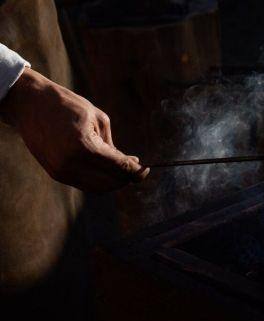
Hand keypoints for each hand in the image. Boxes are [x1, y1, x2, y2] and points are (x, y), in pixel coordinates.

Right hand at [1, 68, 148, 191]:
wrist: (30, 103)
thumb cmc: (67, 105)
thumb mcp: (98, 119)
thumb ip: (113, 146)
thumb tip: (129, 164)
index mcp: (83, 146)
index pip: (118, 167)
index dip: (136, 171)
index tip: (146, 169)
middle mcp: (71, 163)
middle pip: (110, 182)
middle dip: (127, 178)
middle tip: (137, 170)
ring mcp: (61, 171)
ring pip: (98, 187)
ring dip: (114, 182)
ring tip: (123, 169)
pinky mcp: (56, 174)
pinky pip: (85, 184)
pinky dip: (100, 181)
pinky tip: (107, 170)